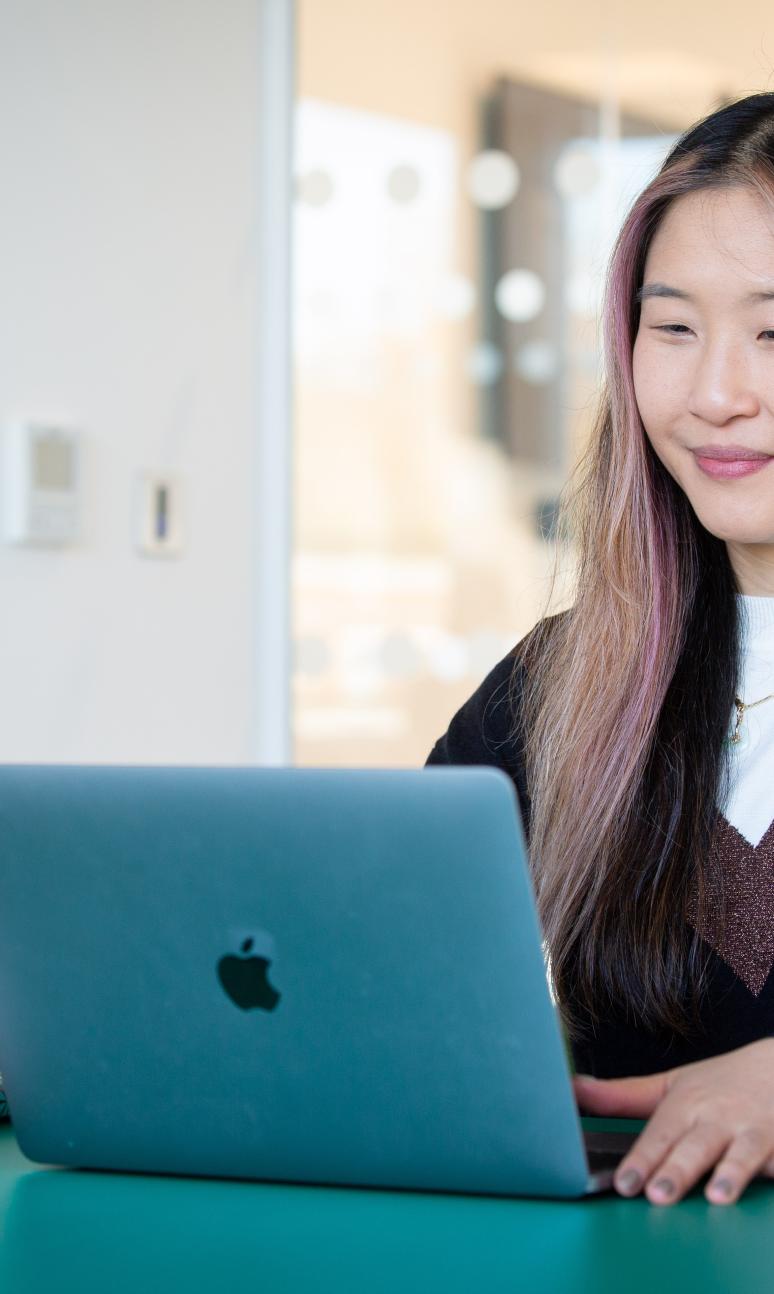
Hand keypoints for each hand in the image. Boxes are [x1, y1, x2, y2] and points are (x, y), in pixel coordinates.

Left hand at [573, 1038, 773, 1204]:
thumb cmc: (719, 1083)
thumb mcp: (671, 1084)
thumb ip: (622, 1096)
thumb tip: (571, 1090)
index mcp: (687, 1104)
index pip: (659, 1135)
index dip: (642, 1160)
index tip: (625, 1184)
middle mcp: (719, 1118)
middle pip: (696, 1147)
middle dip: (677, 1170)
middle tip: (658, 1195)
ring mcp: (754, 1132)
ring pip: (741, 1154)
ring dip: (730, 1174)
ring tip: (717, 1196)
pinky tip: (769, 1179)